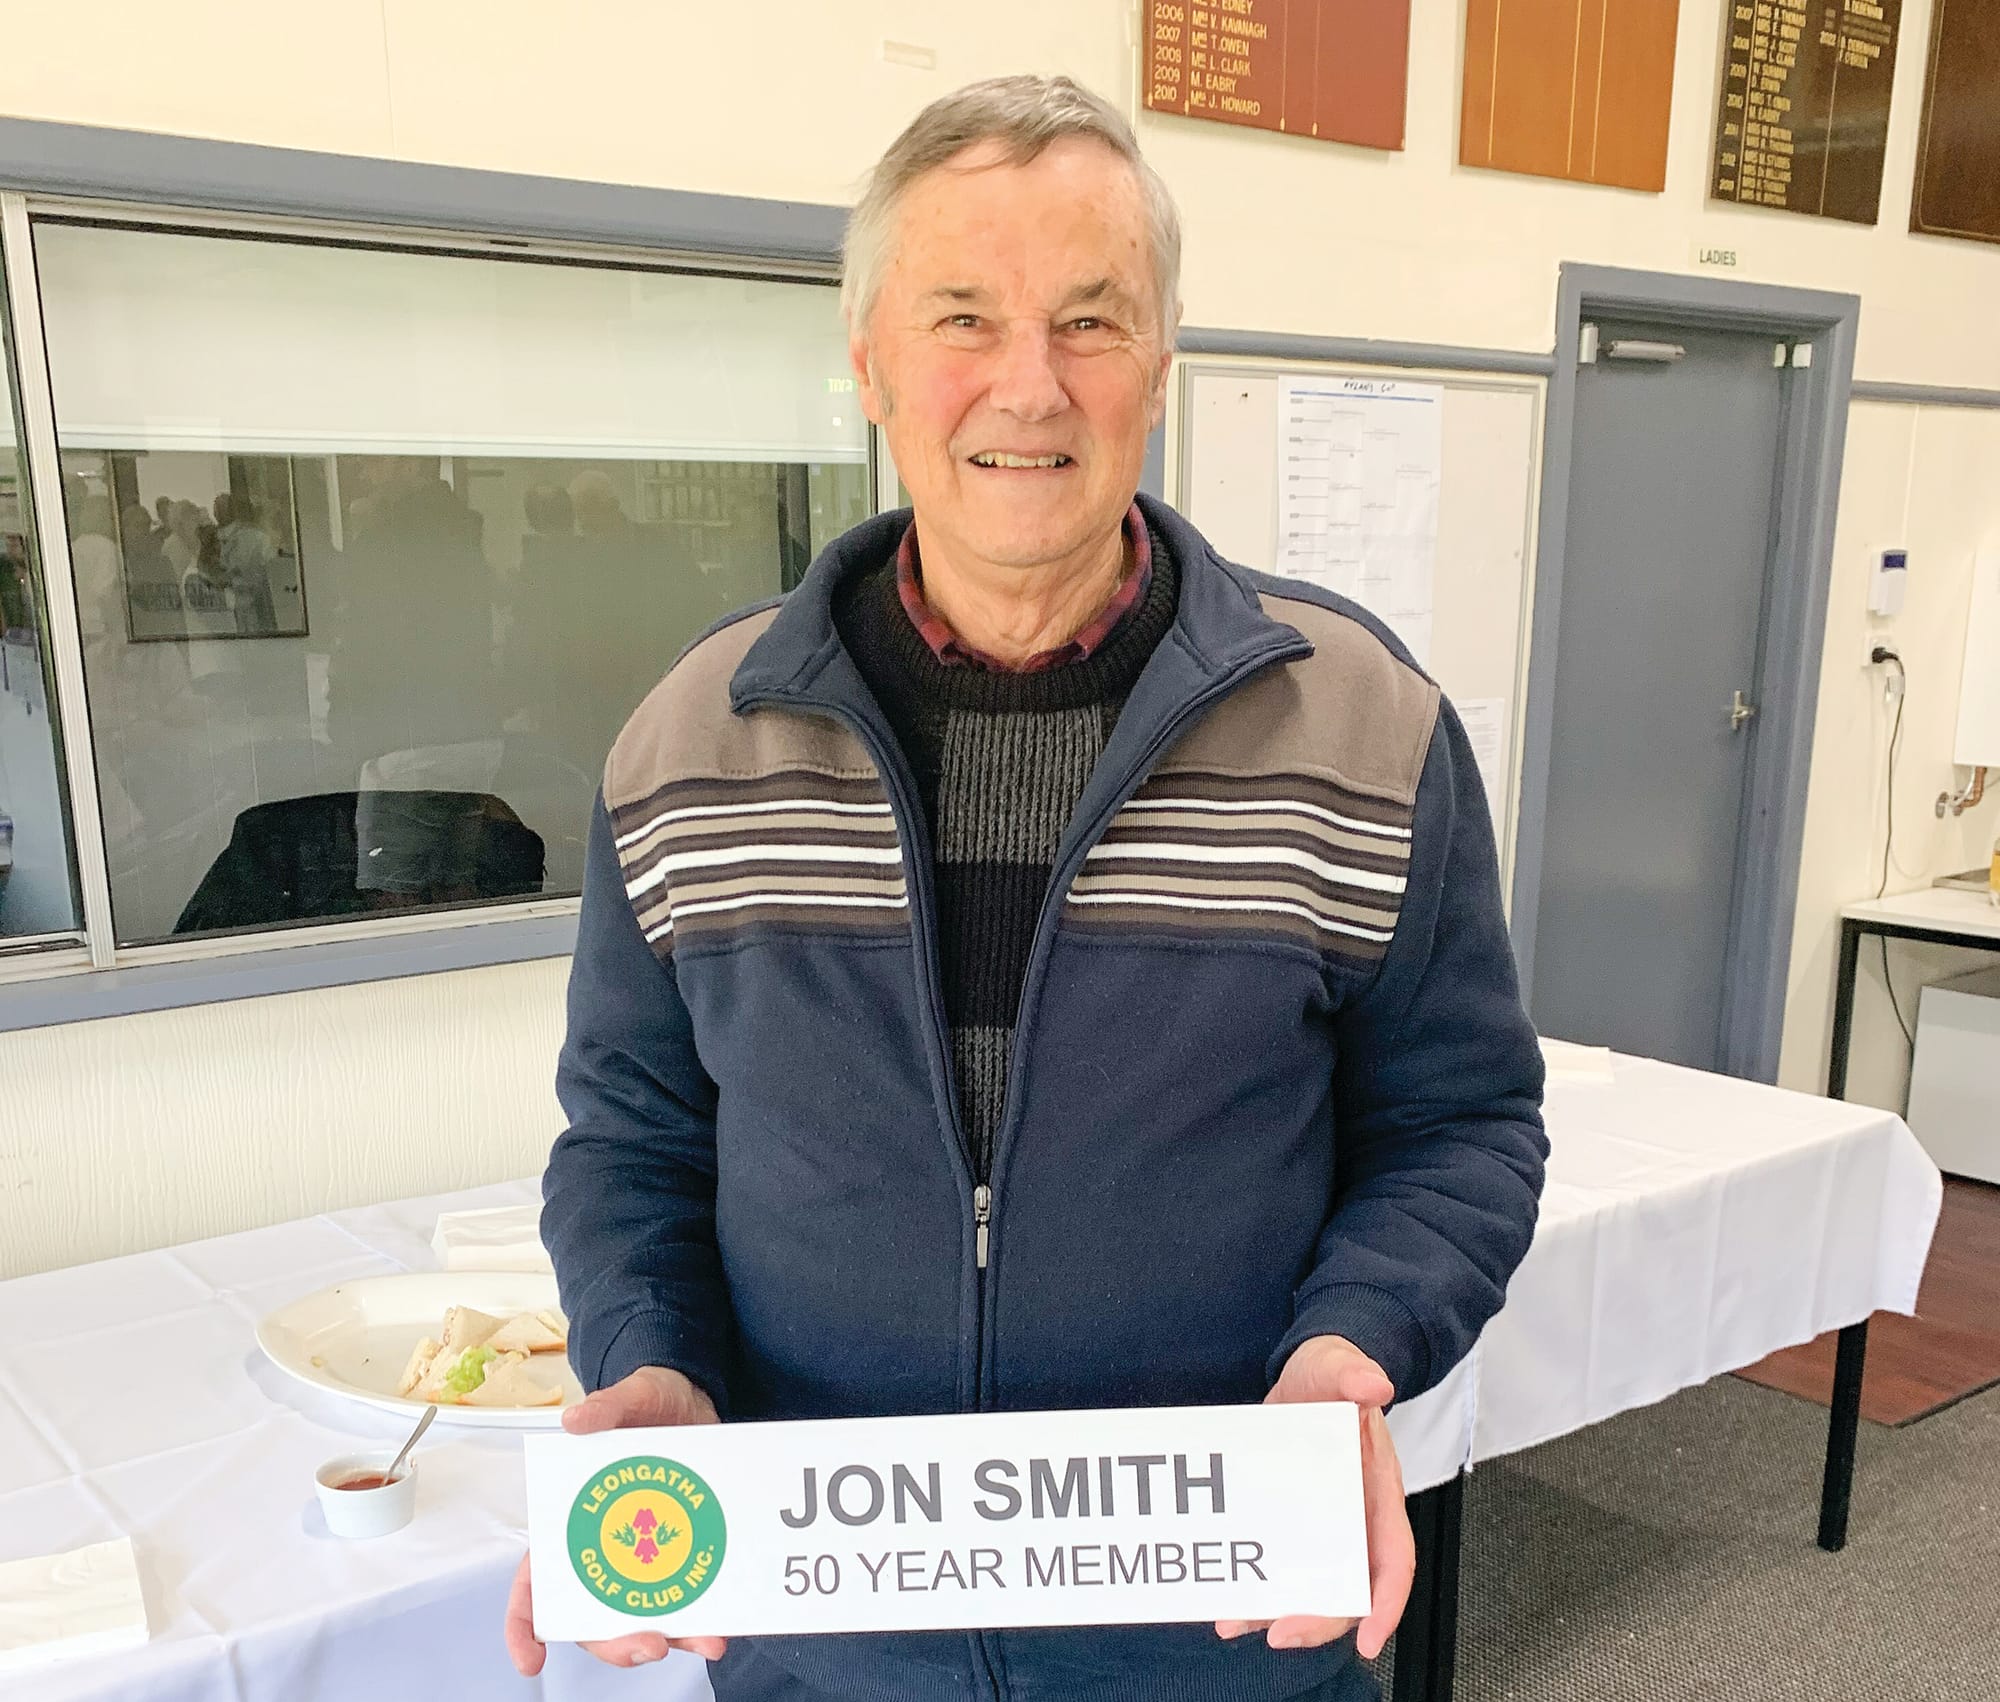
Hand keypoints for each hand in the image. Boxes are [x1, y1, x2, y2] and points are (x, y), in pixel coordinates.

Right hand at [504, 1366, 727, 1675]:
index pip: (535, 1580)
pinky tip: (726, 1625)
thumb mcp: (632, 1396)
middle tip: (651, 1645)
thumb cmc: (650, 1402)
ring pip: (646, 1618)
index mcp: (572, 1521)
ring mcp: (646, 1558)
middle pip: (593, 1616)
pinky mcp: (683, 1555)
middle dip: (617, 1644)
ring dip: (673, 1639)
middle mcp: (604, 1550)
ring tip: (709, 1641)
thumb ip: (606, 1408)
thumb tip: (575, 1420)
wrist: (699, 1399)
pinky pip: (690, 1599)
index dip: (524, 1623)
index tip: (532, 1658)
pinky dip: (706, 1619)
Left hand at [1216, 1336, 1413, 1660]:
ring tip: (1236, 1624)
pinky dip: (1256, 1592)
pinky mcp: (1290, 1523)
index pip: (1395, 1557)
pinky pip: (1280, 1568)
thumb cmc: (1332, 1376)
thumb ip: (1353, 1372)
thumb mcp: (1338, 1367)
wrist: (1306, 1376)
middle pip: (1349, 1587)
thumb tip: (1374, 1382)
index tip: (1371, 1638)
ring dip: (1277, 1614)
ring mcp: (1322, 1526)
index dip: (1388, 1601)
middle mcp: (1354, 1519)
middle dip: (1319, 1619)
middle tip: (1280, 1632)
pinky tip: (1226, 1605)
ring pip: (1311, 1587)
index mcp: (1378, 1490)